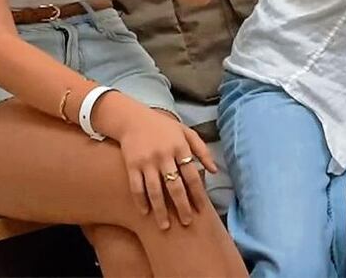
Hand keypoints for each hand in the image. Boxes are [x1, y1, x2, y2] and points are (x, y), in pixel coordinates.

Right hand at [112, 102, 217, 229]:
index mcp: (180, 148)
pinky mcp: (131, 165)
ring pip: (155, 190)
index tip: (202, 209)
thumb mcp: (186, 132)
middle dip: (182, 206)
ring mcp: (147, 162)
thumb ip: (202, 150)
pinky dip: (141, 201)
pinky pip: (136, 187)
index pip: (192, 175)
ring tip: (165, 226)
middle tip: (187, 223)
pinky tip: (145, 213)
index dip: (198, 193)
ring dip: (161, 210)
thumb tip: (214, 170)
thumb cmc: (164, 128)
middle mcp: (164, 156)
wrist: (133, 119)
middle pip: (175, 186)